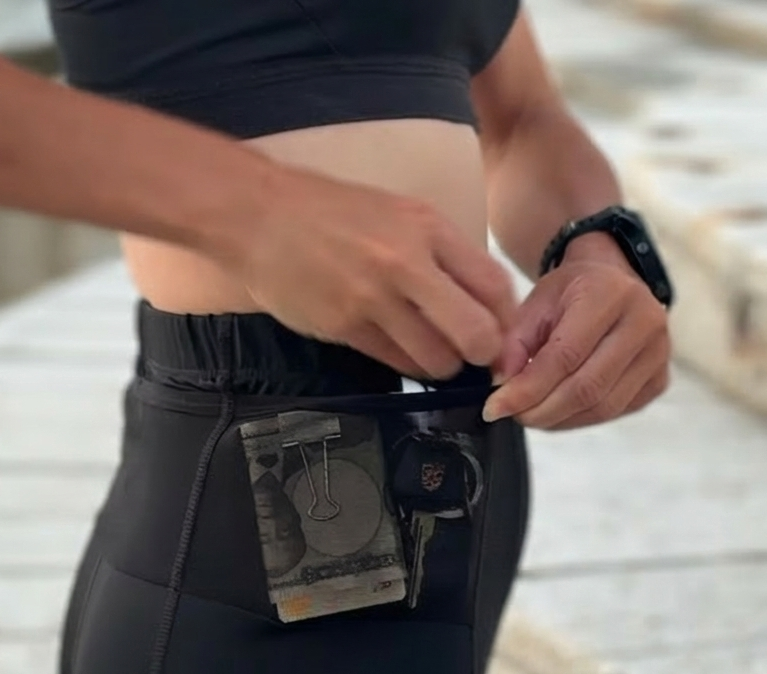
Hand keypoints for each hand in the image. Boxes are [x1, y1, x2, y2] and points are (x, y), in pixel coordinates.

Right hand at [236, 164, 517, 380]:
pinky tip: (402, 352)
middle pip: (477, 332)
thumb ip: (439, 251)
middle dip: (484, 354)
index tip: (503, 330)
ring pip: (438, 359)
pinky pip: (397, 363)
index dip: (508, 319)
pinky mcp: (346, 327)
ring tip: (433, 354)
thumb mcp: (397, 212)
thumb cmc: (330, 213)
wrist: (258, 216)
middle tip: (476, 357)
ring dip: (443, 366)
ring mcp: (375, 299)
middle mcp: (407, 264)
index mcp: (428, 228)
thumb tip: (480, 298)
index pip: (495, 285)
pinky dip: (408, 366)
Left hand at [483, 233, 670, 428]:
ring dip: (559, 420)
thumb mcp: (536, 303)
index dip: (528, 388)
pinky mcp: (660, 379)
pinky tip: (557, 412)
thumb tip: (503, 384)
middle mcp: (644, 322)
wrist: (612, 285)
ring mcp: (659, 354)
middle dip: (541, 410)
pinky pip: (615, 412)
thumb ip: (515, 342)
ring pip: (602, 406)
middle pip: (587, 387)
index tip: (495, 407)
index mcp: (610, 293)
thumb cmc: (570, 293)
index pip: (565, 356)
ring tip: (530, 414)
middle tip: (511, 415)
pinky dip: (579, 419)